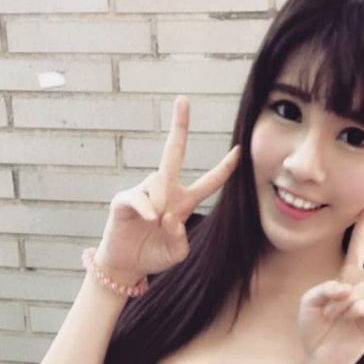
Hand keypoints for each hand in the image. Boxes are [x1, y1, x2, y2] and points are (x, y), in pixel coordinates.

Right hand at [95, 95, 239, 282]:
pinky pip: (139, 197)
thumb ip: (180, 240)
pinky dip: (145, 208)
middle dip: (179, 127)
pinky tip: (149, 218)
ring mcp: (144, 192)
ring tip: (153, 227)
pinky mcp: (124, 200)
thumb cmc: (153, 254)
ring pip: (158, 186)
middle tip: (183, 99)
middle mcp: (165, 191)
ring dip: (161, 209)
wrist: (126, 264)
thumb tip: (171, 217)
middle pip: (173, 153)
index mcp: (183, 202)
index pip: (209, 182)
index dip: (224, 167)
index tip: (239, 150)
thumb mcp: (176, 253)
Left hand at [297, 197, 363, 363]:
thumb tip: (350, 290)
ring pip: (360, 292)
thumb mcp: (310, 300)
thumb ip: (325, 287)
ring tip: (333, 318)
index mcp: (350, 276)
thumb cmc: (315, 327)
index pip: (361, 243)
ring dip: (339, 305)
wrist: (320, 358)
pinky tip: (346, 325)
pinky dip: (349, 314)